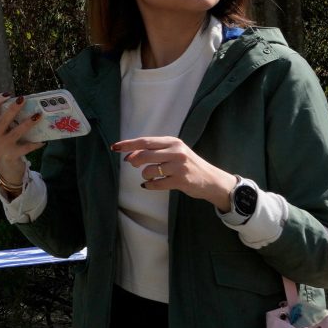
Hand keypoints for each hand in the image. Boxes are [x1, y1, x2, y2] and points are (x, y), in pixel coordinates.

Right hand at [0, 94, 36, 193]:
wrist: (5, 168)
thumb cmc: (2, 144)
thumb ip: (0, 119)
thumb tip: (16, 101)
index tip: (7, 94)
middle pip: (2, 119)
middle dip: (13, 108)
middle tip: (23, 98)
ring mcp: (0, 147)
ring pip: (16, 132)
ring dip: (28, 123)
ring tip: (38, 115)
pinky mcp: (11, 155)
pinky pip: (26, 146)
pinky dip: (35, 143)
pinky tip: (43, 140)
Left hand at [113, 136, 238, 210]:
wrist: (211, 180)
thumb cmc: (188, 165)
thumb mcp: (175, 152)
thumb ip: (155, 152)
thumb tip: (130, 157)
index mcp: (173, 142)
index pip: (145, 141)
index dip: (128, 144)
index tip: (115, 147)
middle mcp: (176, 152)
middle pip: (145, 154)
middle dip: (134, 160)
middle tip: (130, 164)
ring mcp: (179, 167)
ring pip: (149, 170)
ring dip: (145, 175)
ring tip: (149, 175)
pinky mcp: (181, 181)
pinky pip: (156, 184)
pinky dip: (149, 185)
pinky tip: (150, 185)